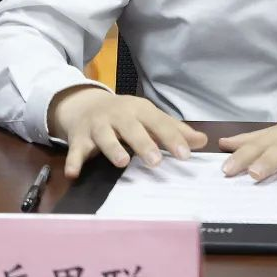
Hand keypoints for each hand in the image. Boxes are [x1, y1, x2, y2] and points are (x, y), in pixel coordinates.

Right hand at [48, 86, 207, 178]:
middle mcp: (118, 116)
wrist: (85, 104)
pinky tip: (73, 173)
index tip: (185, 155)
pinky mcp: (79, 139)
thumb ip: (173, 130)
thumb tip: (202, 141)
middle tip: (156, 161)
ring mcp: (97, 126)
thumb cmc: (125, 115)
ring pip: (104, 137)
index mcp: (139, 110)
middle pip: (131, 128)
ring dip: (113, 148)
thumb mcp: (148, 117)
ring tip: (122, 162)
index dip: (172, 138)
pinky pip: (75, 150)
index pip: (158, 123)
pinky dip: (73, 161)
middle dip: (143, 143)